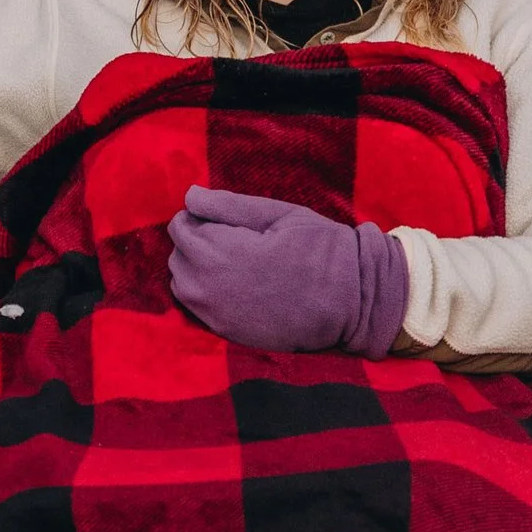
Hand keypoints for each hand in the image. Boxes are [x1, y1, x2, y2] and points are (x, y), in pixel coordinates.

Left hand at [165, 187, 408, 354]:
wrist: (355, 300)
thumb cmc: (321, 249)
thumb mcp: (278, 214)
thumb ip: (228, 205)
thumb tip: (190, 196)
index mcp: (224, 252)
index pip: (181, 228)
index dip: (196, 217)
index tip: (219, 218)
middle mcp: (213, 288)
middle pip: (176, 258)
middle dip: (194, 243)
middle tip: (227, 237)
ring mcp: (220, 316)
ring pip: (183, 286)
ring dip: (196, 270)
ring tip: (231, 261)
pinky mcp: (231, 334)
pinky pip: (198, 311)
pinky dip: (205, 295)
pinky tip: (234, 286)